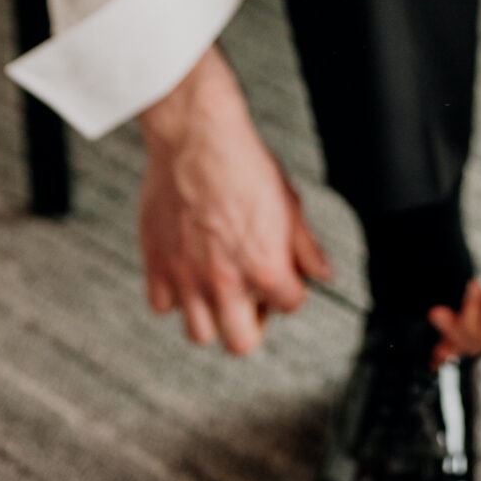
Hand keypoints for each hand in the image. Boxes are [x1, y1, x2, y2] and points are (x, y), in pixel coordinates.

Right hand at [138, 45, 330, 352]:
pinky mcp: (157, 265)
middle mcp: (225, 282)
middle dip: (252, 323)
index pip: (290, 306)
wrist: (196, 137)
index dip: (290, 290)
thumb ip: (307, 247)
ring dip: (212, 315)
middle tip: (251, 298)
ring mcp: (187, 277)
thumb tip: (323, 273)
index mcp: (265, 268)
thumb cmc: (243, 164)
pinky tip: (186, 271)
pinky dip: (174, 296)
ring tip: (218, 287)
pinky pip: (162, 305)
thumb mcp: (290, 203)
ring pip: (200, 332)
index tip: (283, 275)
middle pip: (241, 342)